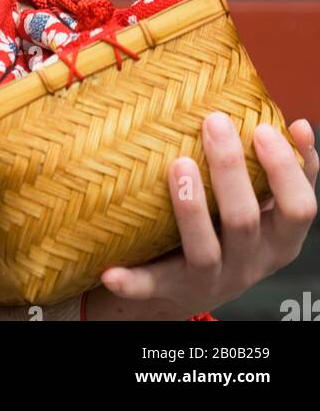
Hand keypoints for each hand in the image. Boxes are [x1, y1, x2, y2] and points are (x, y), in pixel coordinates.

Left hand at [98, 114, 317, 317]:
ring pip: (204, 252)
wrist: (190, 286)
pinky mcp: (170, 291)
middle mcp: (248, 264)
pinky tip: (111, 272)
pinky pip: (151, 288)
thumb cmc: (233, 228)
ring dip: (191, 209)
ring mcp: (210, 281)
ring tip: (178, 164)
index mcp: (278, 241)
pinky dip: (133, 282)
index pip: (299, 210)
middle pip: (245, 222)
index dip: (285, 171)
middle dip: (231, 171)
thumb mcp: (268, 206)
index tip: (263, 129)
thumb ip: (290, 169)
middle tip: (214, 122)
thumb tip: (302, 125)